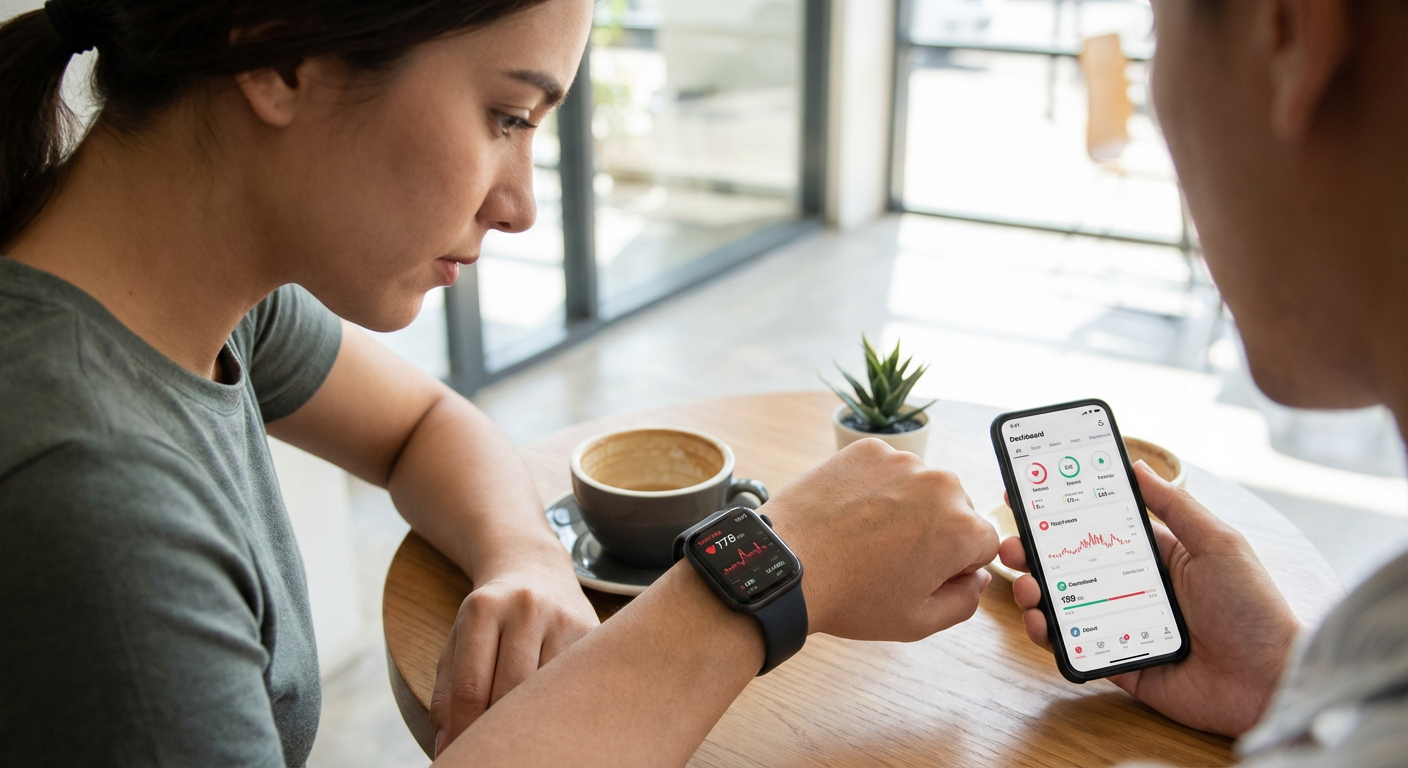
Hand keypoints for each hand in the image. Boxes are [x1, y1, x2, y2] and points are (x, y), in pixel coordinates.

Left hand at [430, 548, 599, 755]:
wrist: (535, 568)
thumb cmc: (491, 616)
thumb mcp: (458, 640)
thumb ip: (447, 691)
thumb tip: (448, 745)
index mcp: (483, 609)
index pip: (471, 687)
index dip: (463, 732)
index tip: (458, 755)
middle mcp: (527, 607)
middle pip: (512, 691)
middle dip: (498, 729)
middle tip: (492, 751)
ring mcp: (564, 618)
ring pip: (548, 690)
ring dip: (533, 720)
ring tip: (521, 734)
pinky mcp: (593, 630)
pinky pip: (574, 681)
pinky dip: (559, 704)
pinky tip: (550, 712)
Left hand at [765, 438, 999, 641]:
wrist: (788, 564)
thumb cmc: (851, 597)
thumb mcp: (918, 621)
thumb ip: (964, 602)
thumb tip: (977, 577)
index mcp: (962, 528)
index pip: (984, 543)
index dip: (958, 565)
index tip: (925, 574)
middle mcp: (940, 484)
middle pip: (955, 510)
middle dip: (936, 531)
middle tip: (892, 558)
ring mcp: (901, 461)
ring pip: (921, 486)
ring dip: (906, 506)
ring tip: (866, 537)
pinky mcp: (868, 449)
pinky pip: (886, 468)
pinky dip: (875, 487)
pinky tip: (851, 514)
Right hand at [999, 461, 1299, 736]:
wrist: (1272, 682)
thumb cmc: (1255, 610)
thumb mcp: (1219, 544)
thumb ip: (1175, 506)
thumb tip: (1137, 465)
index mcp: (1157, 555)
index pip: (1099, 527)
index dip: (1062, 513)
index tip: (1026, 496)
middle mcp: (1134, 587)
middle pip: (1071, 565)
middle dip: (1035, 552)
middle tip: (1011, 544)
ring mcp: (1123, 625)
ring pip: (1066, 605)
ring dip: (1036, 593)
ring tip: (1026, 587)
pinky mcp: (1120, 662)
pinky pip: (1075, 648)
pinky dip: (1051, 637)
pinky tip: (1042, 625)